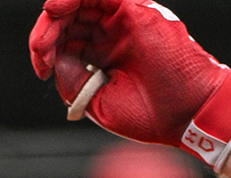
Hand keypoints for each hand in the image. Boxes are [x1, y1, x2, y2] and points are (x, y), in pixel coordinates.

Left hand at [29, 0, 230, 171]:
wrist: (189, 111)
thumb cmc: (152, 114)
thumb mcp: (100, 104)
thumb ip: (74, 82)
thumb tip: (57, 59)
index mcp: (101, 58)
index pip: (65, 42)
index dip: (46, 50)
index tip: (42, 70)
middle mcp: (110, 36)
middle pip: (69, 20)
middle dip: (47, 33)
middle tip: (41, 52)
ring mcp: (122, 22)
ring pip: (81, 2)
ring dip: (57, 11)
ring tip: (48, 25)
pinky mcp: (134, 10)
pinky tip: (57, 7)